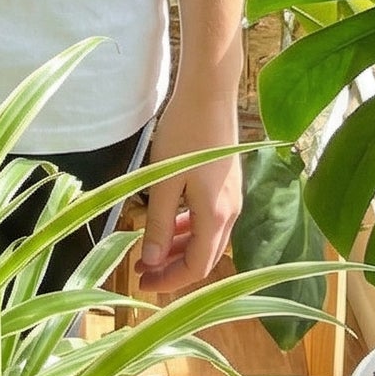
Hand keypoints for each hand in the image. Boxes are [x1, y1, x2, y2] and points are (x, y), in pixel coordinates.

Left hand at [136, 84, 242, 300]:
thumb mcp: (164, 181)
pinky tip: (169, 223)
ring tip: (150, 250)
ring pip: (207, 238)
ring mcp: (232, 198)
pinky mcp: (228, 184)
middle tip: (142, 270)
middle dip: (173, 268)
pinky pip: (209, 219)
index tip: (143, 281)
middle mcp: (231, 213)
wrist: (210, 93)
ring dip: (179, 248)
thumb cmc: (184, 133)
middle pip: (205, 257)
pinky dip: (188, 228)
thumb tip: (152, 261)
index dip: (170, 280)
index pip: (197, 267)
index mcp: (216, 216)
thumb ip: (159, 224)